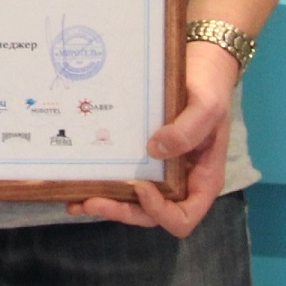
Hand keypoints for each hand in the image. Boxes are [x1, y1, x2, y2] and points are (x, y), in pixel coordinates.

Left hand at [72, 38, 237, 236]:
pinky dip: (104, 185)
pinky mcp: (143, 160)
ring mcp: (161, 174)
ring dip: (107, 204)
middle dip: (121, 212)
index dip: (160, 212)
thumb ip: (188, 130)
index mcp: (203, 179)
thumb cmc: (210, 89)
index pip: (183, 217)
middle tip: (91, 201)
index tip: (140, 187)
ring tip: (76, 201)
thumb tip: (156, 150)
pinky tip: (79, 181)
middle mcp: (181, 184)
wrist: (199, 68)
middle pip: (151, 216)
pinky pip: (124, 180)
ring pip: (134, 203)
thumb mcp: (207, 106)